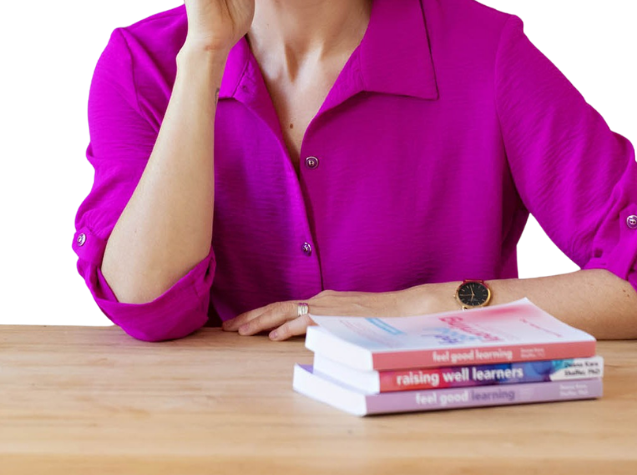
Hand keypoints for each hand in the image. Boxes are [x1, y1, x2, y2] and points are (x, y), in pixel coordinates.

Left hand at [221, 289, 415, 340]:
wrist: (410, 309)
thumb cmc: (384, 318)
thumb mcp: (350, 320)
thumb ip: (331, 325)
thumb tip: (312, 335)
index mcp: (322, 301)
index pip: (283, 306)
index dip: (259, 315)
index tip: (239, 323)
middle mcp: (321, 300)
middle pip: (277, 306)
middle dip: (250, 316)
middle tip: (226, 327)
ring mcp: (328, 307)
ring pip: (285, 311)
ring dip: (260, 321)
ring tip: (240, 331)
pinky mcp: (338, 318)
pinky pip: (307, 322)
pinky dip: (288, 328)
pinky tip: (272, 336)